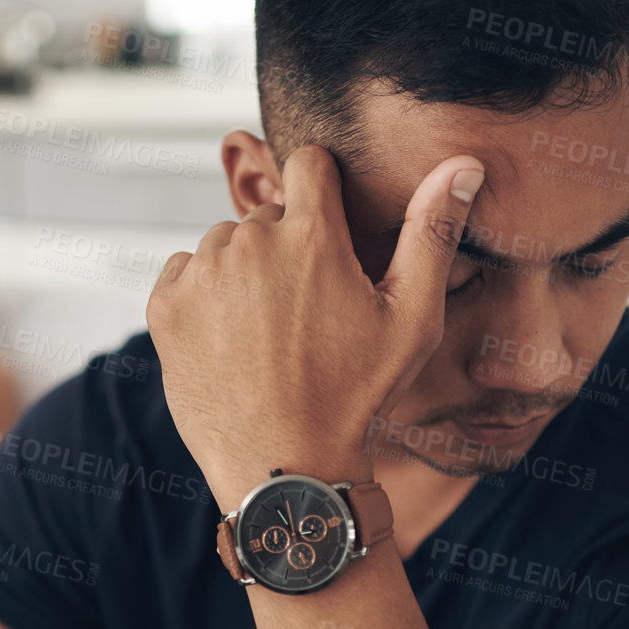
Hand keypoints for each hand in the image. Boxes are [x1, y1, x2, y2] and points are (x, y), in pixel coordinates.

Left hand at [146, 146, 483, 511]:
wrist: (283, 464)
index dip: (323, 190)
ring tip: (268, 332)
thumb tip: (463, 164)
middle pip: (268, 216)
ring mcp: (202, 274)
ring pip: (225, 246)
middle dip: (286, 248)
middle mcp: (249, 243)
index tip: (328, 228)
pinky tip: (231, 340)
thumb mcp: (413, 317)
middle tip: (305, 311)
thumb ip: (433, 231)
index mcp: (311, 236)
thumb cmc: (355, 395)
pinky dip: (203, 296)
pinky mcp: (166, 306)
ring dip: (243, 272)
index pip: (310, 164)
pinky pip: (185, 273)